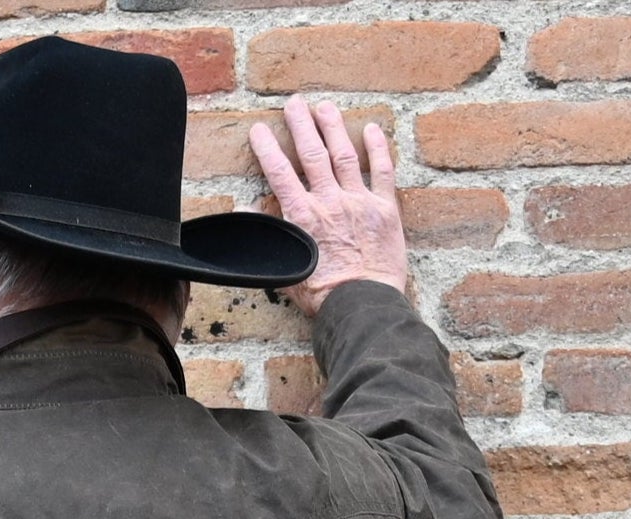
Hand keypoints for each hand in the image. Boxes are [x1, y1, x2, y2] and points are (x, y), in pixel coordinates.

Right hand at [249, 97, 407, 318]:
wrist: (361, 304)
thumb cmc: (322, 295)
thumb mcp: (285, 271)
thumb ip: (268, 237)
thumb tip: (246, 212)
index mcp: (302, 217)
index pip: (280, 174)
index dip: (268, 149)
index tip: (260, 130)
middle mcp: (329, 202)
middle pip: (312, 154)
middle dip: (301, 125)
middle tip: (294, 103)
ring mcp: (359, 202)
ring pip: (344, 155)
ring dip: (333, 128)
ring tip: (324, 107)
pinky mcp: (385, 209)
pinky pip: (382, 172)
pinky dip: (378, 149)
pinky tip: (372, 130)